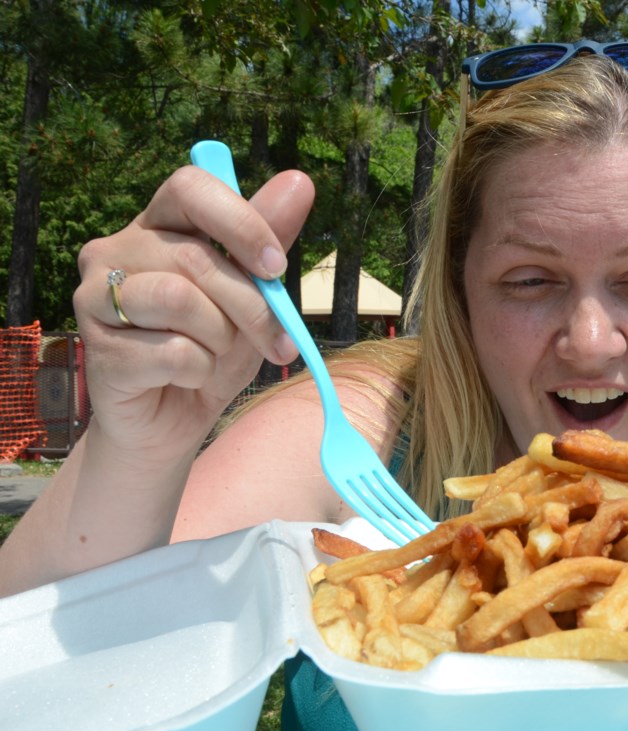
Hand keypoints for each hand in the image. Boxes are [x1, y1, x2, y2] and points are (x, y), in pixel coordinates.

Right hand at [73, 166, 313, 466]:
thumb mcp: (253, 295)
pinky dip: (198, 371)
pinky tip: (187, 377)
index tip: (276, 267)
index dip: (240, 222)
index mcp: (157, 226)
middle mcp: (116, 249)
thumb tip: (299, 180)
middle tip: (280, 344)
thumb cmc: (212, 349)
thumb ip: (269, 240)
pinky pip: (169, 351)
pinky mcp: (95, 345)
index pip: (190, 187)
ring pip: (180, 300)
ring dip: (220, 339)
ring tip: (217, 357)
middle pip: (195, 256)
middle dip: (252, 307)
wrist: (172, 420)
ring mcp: (96, 295)